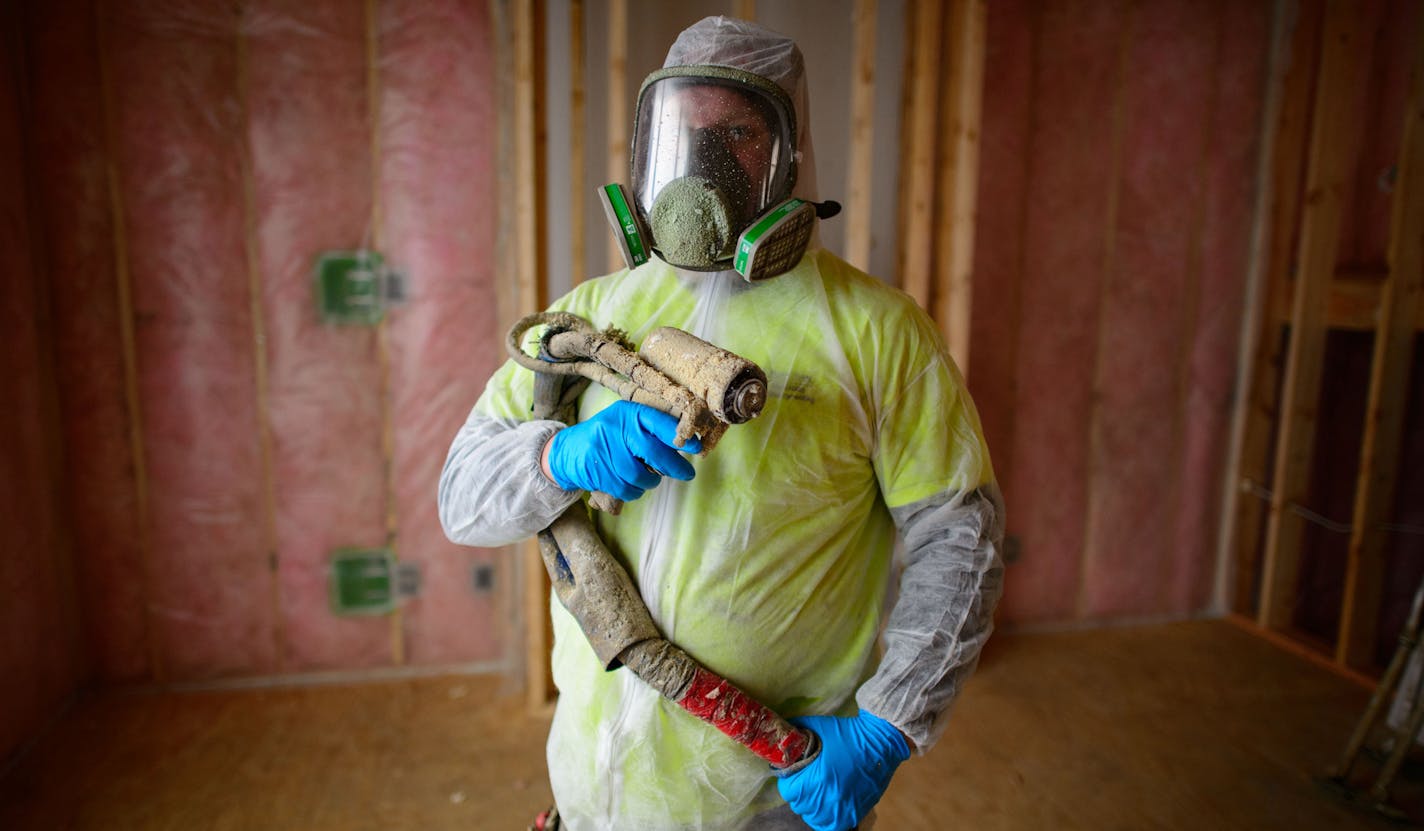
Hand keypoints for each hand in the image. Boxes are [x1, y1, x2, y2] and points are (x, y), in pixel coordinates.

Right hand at [545, 401, 701, 501]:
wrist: (566, 451)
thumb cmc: (606, 437)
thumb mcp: (625, 425)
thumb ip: (650, 432)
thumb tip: (685, 446)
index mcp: (627, 413)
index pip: (658, 423)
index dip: (680, 436)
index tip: (696, 448)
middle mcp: (616, 428)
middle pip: (653, 452)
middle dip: (674, 466)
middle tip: (686, 474)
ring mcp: (604, 450)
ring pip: (640, 475)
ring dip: (650, 482)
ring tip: (649, 479)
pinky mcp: (597, 471)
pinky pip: (626, 489)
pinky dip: (634, 492)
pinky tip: (631, 485)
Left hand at [776, 709, 909, 830]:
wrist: (880, 741)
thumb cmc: (848, 732)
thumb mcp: (817, 726)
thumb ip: (795, 732)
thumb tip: (780, 737)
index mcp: (816, 779)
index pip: (788, 791)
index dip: (789, 781)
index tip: (794, 774)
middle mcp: (828, 798)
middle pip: (799, 805)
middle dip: (799, 792)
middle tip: (806, 780)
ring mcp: (842, 808)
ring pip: (814, 818)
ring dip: (811, 807)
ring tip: (816, 793)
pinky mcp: (855, 813)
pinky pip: (831, 825)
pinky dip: (825, 818)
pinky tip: (826, 806)